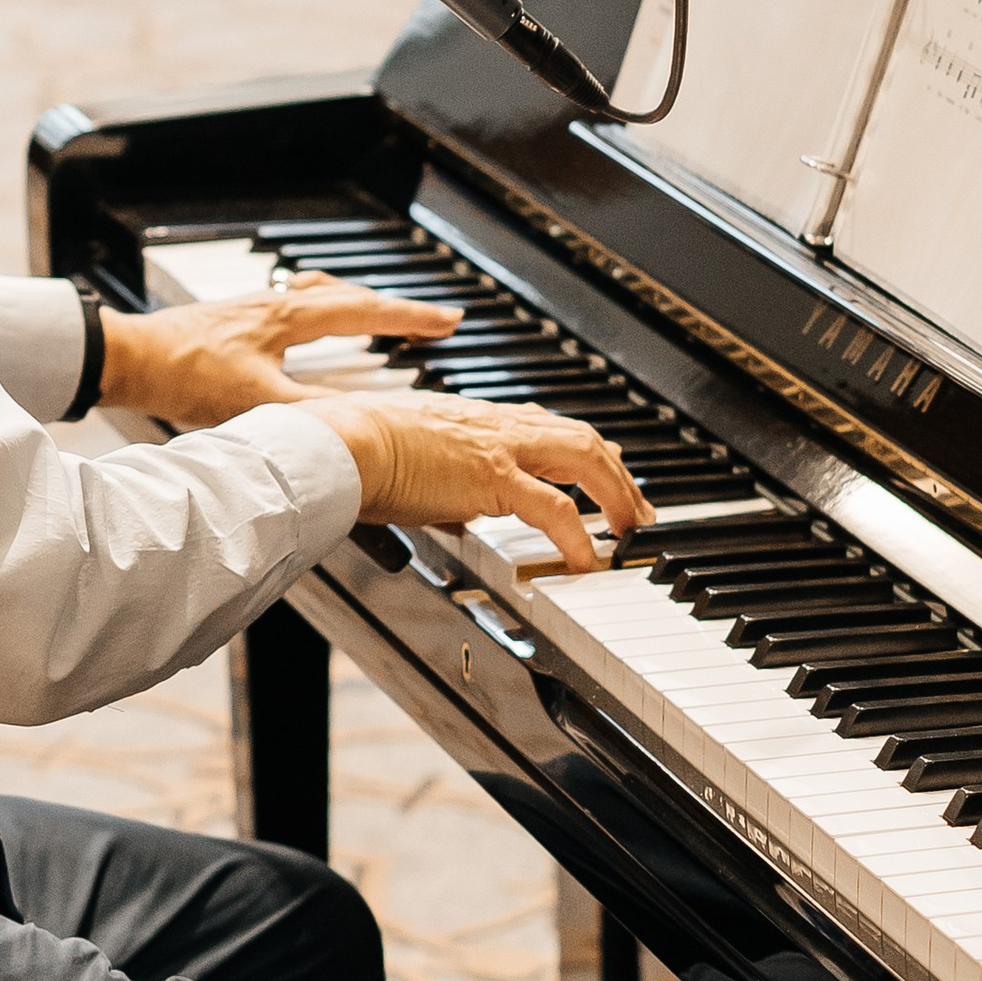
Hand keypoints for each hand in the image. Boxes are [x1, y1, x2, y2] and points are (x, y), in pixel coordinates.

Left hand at [97, 276, 461, 429]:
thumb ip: (311, 418)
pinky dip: (314, 313)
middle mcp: (274, 305)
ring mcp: (251, 310)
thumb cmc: (184, 374)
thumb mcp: (258, 405)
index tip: (448, 321)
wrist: (130, 358)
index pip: (365, 311)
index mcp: (288, 318)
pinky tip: (302, 330)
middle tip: (427, 321)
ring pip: (317, 297)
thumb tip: (357, 428)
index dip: (411, 318)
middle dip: (393, 310)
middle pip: (347, 297)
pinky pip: (290, 307)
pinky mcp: (231, 321)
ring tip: (374, 315)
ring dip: (352, 305)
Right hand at [313, 395, 649, 572]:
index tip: (603, 472)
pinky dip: (579, 536)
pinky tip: (587, 561)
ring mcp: (500, 447)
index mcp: (477, 420)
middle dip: (618, 475)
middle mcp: (497, 425)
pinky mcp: (494, 477)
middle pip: (582, 439)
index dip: (583, 451)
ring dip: (616, 496)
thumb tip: (451, 518)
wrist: (344, 444)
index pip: (548, 427)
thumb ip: (441, 490)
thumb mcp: (411, 467)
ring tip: (629, 531)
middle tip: (636, 510)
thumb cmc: (359, 451)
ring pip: (584, 459)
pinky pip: (555, 509)